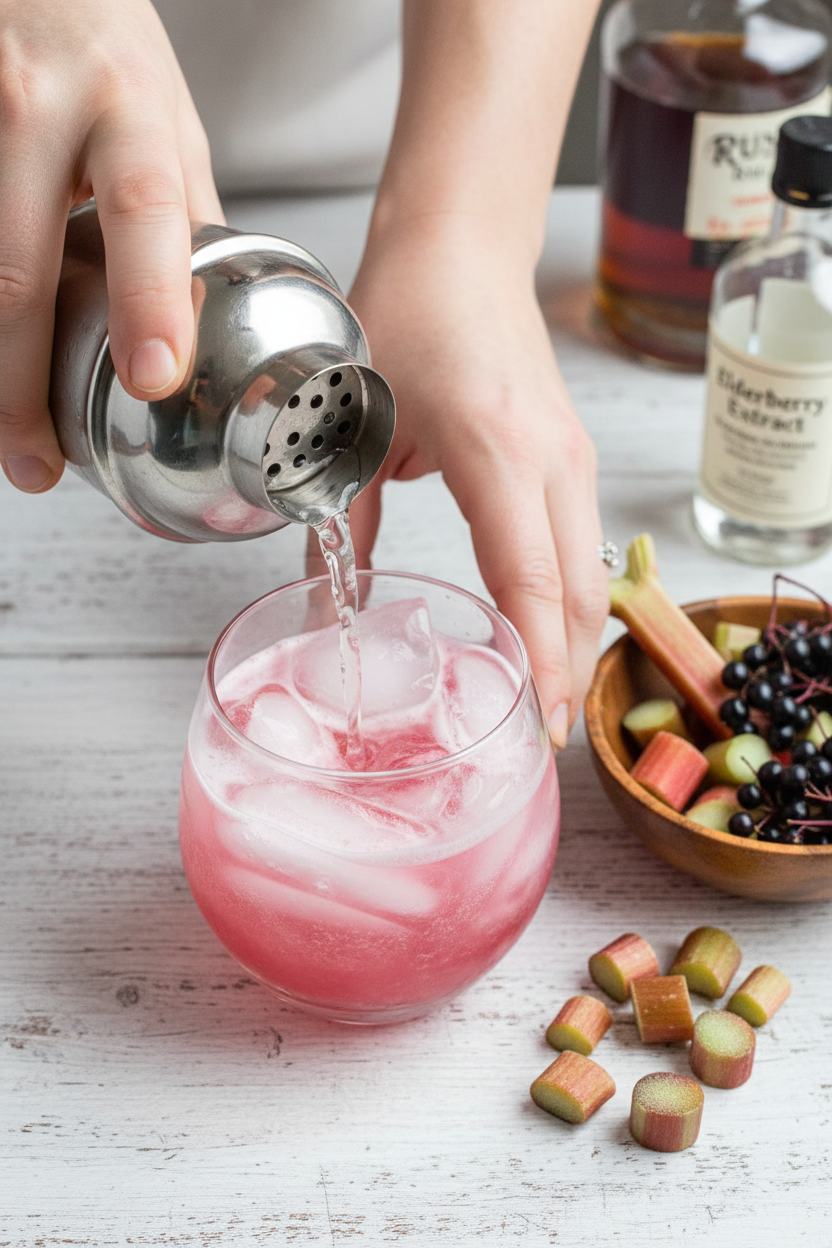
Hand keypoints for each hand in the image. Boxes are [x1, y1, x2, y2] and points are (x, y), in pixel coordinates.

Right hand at [0, 0, 222, 493]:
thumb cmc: (100, 45)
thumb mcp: (162, 117)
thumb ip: (179, 213)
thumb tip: (205, 313)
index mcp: (130, 110)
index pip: (147, 210)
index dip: (150, 300)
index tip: (154, 381)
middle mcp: (41, 107)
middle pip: (18, 268)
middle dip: (18, 387)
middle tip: (34, 466)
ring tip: (2, 434)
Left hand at [309, 217, 608, 747]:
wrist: (462, 247)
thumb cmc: (407, 313)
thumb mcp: (355, 419)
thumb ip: (340, 518)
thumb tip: (326, 602)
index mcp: (497, 450)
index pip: (530, 578)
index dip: (537, 662)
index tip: (536, 725)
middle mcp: (553, 459)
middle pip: (579, 593)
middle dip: (565, 674)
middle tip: (538, 742)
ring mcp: (574, 457)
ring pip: (590, 574)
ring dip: (570, 644)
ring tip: (542, 704)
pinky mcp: (573, 457)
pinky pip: (582, 547)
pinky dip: (566, 602)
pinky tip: (540, 634)